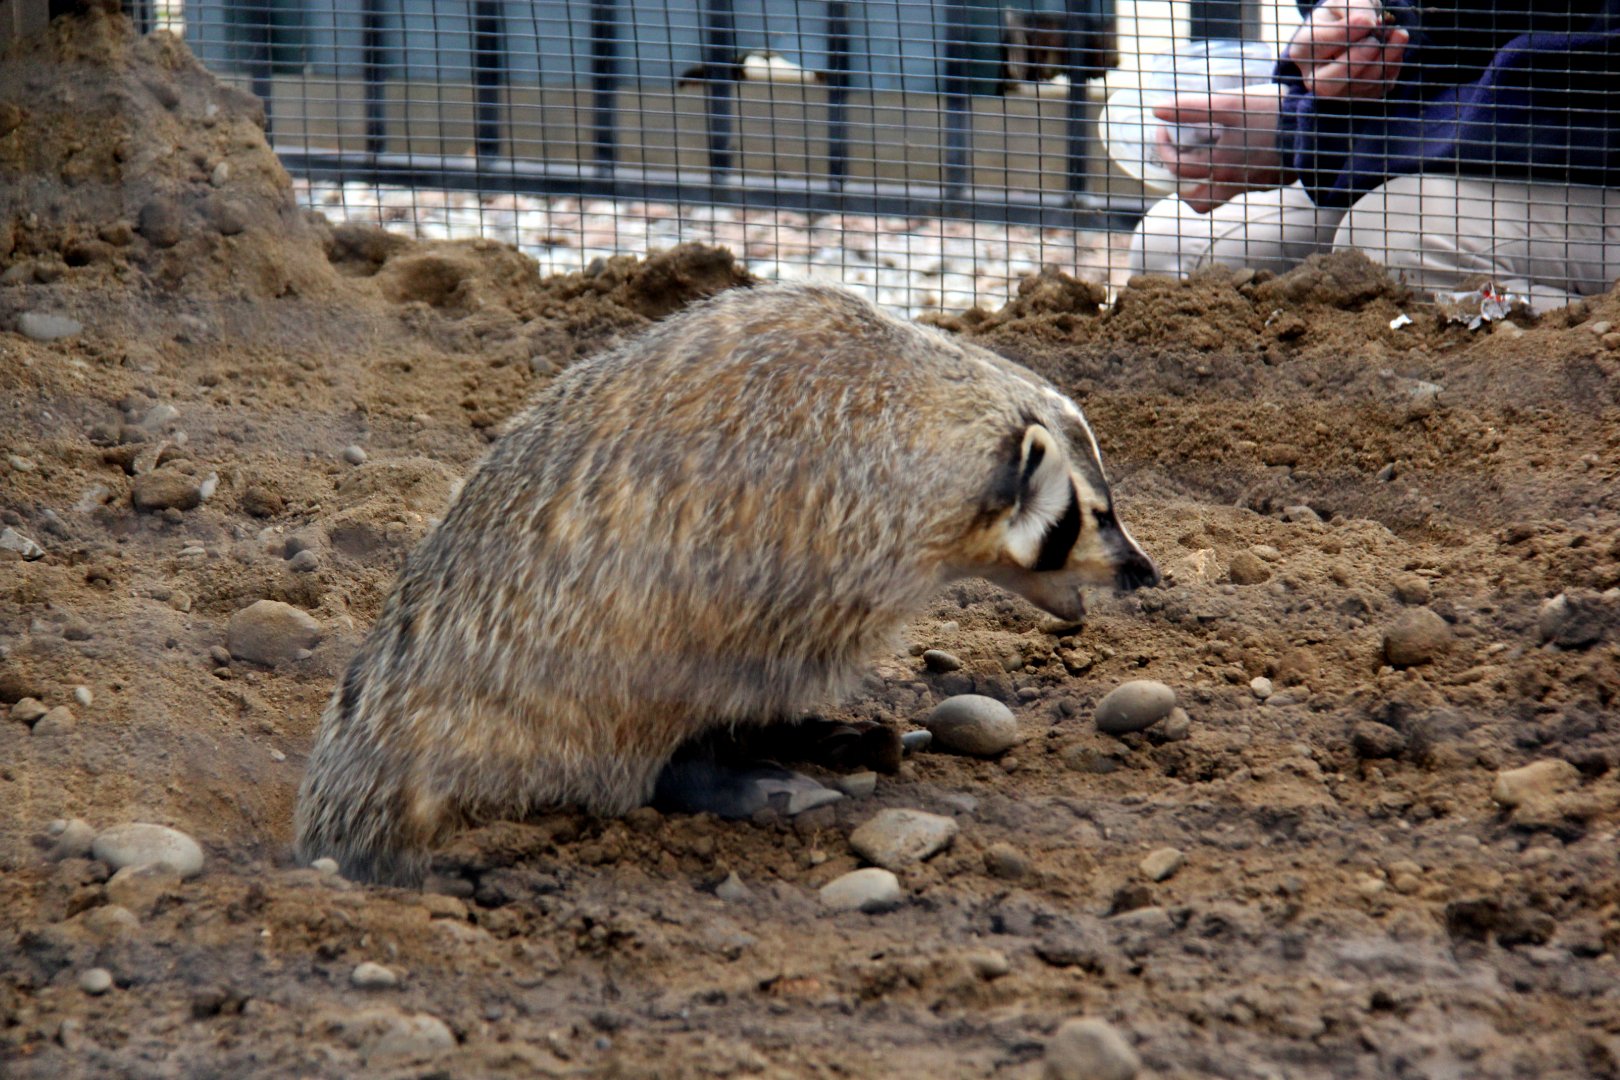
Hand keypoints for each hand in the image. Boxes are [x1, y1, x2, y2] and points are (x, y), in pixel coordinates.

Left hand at [1152, 85, 1283, 213]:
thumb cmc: (1274, 112)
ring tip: (1200, 160)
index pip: (1177, 167)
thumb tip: (1156, 109)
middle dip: (1179, 177)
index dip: (1163, 147)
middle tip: (1179, 154)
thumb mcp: (1230, 104)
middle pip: (1194, 197)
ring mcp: (1252, 185)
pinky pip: (1240, 188)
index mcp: (1220, 166)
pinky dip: (1227, 177)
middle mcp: (1234, 183)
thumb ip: (1191, 108)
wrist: (1320, 126)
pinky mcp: (1269, 181)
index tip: (1163, 129)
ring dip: (1200, 185)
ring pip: (1215, 200)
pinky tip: (1233, 154)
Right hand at [1286, 0, 1408, 99]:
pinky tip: (1395, 49)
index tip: (1368, 21)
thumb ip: (1355, 7)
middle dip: (1355, 62)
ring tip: (1399, 34)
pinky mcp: (1359, 96)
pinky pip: (1377, 88)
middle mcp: (1313, 77)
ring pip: (1358, 86)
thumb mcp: (1345, 2)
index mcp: (1301, 48)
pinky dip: (1392, 67)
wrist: (1353, 29)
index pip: (1317, 45)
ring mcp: (1336, 91)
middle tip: (1375, 41)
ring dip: (1385, 60)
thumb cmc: (1344, 14)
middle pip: (1326, 84)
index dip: (1344, 34)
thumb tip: (1370, 24)